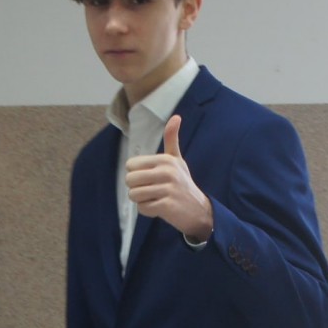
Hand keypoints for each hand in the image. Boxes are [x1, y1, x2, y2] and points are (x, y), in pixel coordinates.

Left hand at [124, 115, 213, 240]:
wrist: (198, 209)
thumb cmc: (182, 183)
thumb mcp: (177, 159)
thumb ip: (172, 139)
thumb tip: (176, 116)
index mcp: (165, 160)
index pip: (130, 165)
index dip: (136, 174)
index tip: (151, 178)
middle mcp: (167, 172)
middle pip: (129, 180)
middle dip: (136, 188)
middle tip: (151, 191)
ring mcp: (168, 189)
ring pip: (134, 195)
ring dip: (141, 200)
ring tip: (155, 198)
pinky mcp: (167, 205)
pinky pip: (142, 208)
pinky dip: (148, 211)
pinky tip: (159, 208)